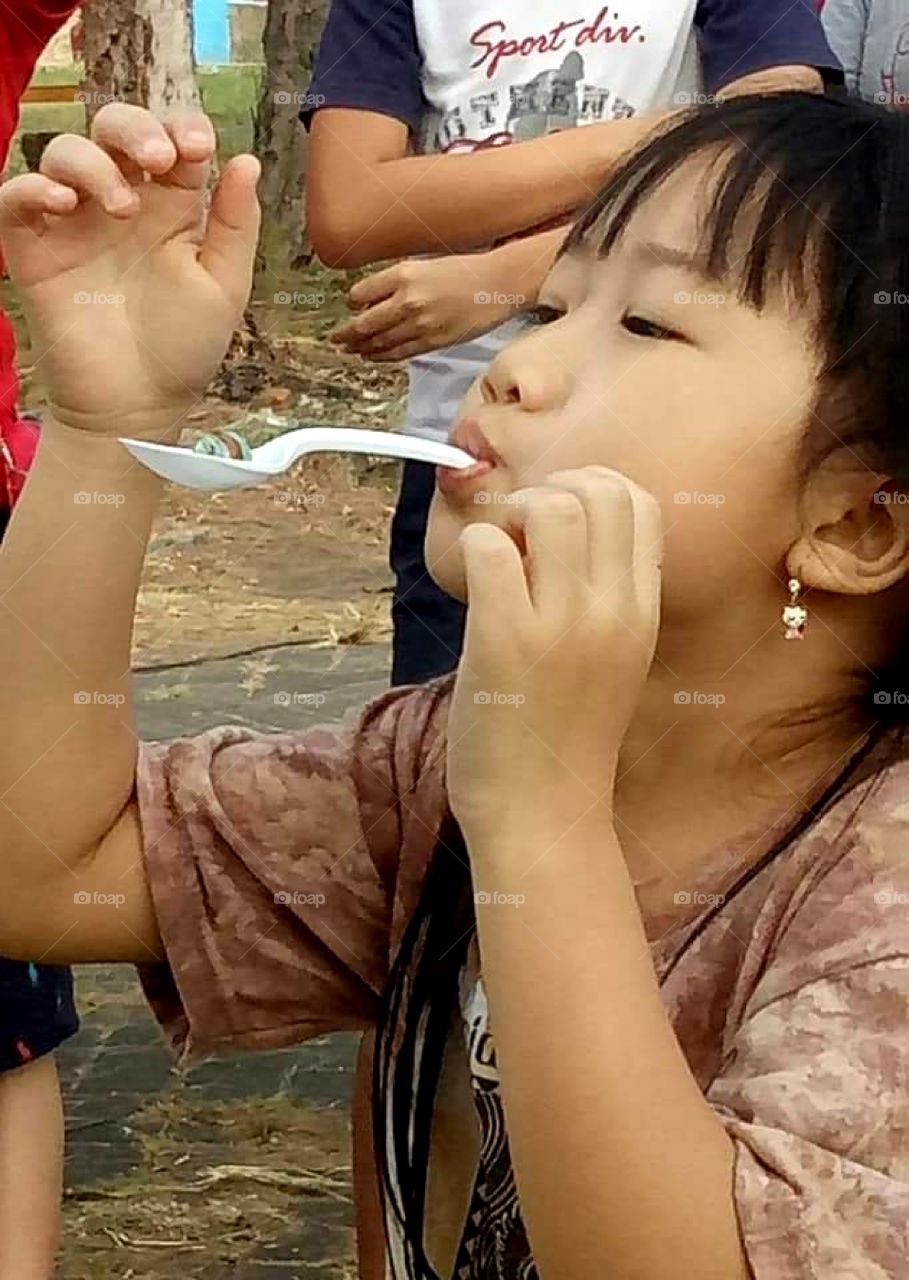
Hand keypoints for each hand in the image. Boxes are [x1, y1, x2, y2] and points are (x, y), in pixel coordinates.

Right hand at [0, 104, 260, 437]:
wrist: (137, 404)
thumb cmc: (183, 348)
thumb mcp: (224, 286)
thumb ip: (235, 224)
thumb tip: (246, 159)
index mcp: (171, 207)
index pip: (171, 140)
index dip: (182, 127)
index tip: (197, 145)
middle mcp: (122, 203)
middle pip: (114, 130)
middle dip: (136, 128)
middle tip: (159, 159)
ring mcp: (76, 222)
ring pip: (65, 151)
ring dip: (93, 163)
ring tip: (121, 209)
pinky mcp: (35, 247)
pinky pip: (17, 195)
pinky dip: (34, 186)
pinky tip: (64, 203)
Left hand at [330, 252, 523, 361]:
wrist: (497, 283)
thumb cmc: (465, 271)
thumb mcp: (424, 264)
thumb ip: (397, 282)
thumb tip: (373, 302)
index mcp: (404, 274)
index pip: (361, 293)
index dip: (351, 302)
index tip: (348, 307)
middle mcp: (408, 299)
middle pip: (364, 323)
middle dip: (346, 333)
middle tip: (336, 338)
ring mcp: (420, 323)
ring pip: (379, 342)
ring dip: (361, 347)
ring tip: (350, 349)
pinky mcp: (433, 341)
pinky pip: (399, 353)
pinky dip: (382, 356)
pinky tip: (372, 355)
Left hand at [446, 468, 661, 838]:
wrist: (544, 817)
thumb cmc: (565, 739)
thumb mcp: (612, 660)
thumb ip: (601, 598)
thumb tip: (554, 530)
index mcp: (643, 613)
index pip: (641, 504)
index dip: (593, 489)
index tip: (557, 522)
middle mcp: (613, 611)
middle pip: (599, 491)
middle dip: (550, 491)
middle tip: (521, 535)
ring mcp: (561, 625)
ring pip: (548, 507)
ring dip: (510, 515)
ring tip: (499, 559)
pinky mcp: (505, 640)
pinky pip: (488, 549)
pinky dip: (475, 550)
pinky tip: (475, 590)